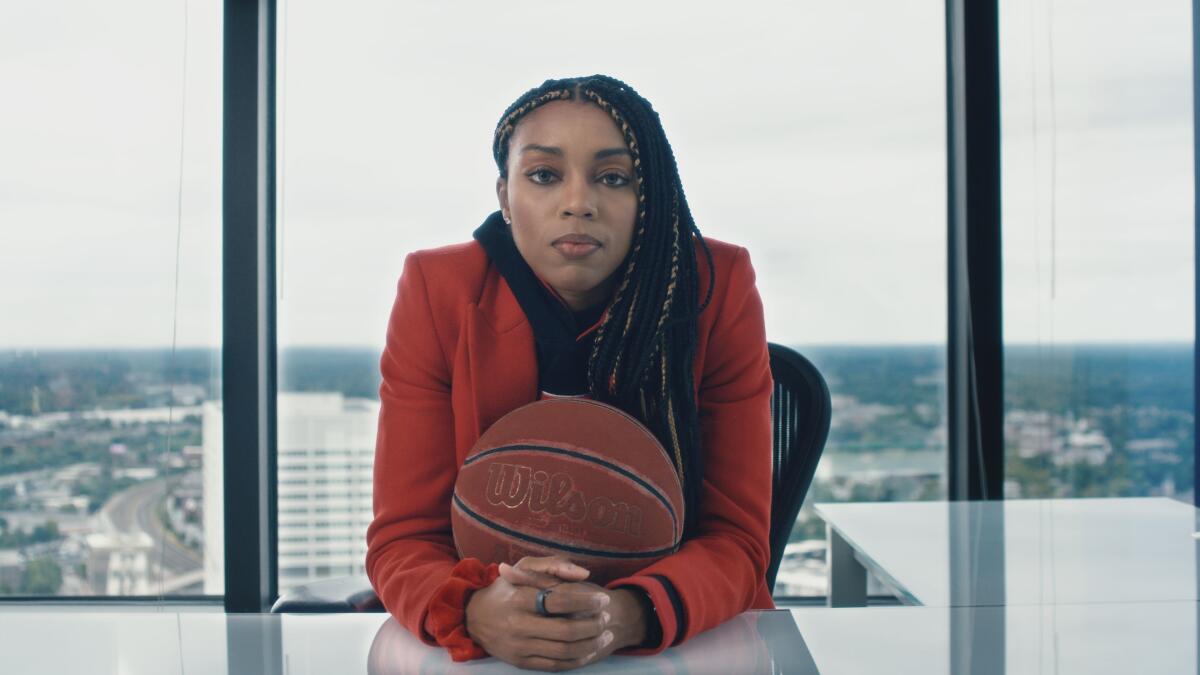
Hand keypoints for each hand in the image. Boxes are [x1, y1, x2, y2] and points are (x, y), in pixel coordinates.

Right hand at [464, 559, 612, 670]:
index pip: (561, 601)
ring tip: (605, 634)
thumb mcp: (524, 567)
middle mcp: (518, 625)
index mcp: (520, 599)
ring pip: (564, 651)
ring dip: (591, 644)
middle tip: (606, 618)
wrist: (474, 617)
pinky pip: (555, 665)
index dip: (588, 600)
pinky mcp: (521, 662)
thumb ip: (554, 566)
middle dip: (593, 625)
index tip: (603, 599)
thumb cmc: (506, 589)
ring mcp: (519, 647)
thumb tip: (584, 573)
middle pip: (566, 630)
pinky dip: (577, 660)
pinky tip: (590, 650)